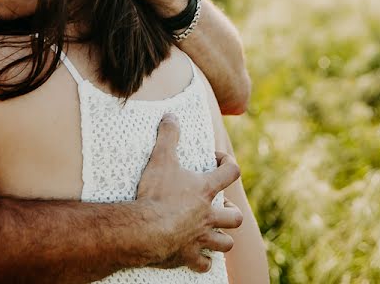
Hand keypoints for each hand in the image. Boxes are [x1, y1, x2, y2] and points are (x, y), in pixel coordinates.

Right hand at [137, 114, 243, 271]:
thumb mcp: (160, 159)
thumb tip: (171, 115)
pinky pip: (204, 264)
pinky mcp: (188, 256)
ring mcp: (200, 237)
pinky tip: (197, 258)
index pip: (231, 171)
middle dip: (231, 213)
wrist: (145, 230)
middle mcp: (209, 214)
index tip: (216, 161)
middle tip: (220, 208)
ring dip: (221, 239)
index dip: (228, 163)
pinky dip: (202, 262)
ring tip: (213, 234)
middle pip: (235, 216)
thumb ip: (168, 136)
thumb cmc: (155, 194)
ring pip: (225, 243)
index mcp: (206, 189)